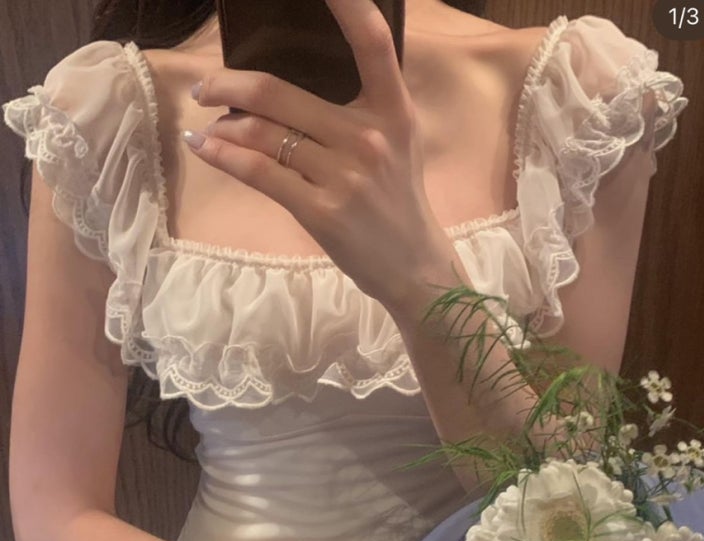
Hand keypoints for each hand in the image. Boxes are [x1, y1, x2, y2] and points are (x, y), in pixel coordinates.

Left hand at [185, 0, 455, 306]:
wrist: (412, 264)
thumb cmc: (399, 201)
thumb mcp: (399, 144)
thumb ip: (364, 109)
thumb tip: (293, 90)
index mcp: (393, 111)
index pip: (373, 42)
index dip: (346, 3)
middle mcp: (369, 136)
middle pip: (279, 93)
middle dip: (228, 85)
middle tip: (207, 87)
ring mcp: (344, 175)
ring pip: (261, 133)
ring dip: (221, 124)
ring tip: (207, 123)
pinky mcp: (321, 210)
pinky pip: (258, 172)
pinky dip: (222, 156)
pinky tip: (204, 147)